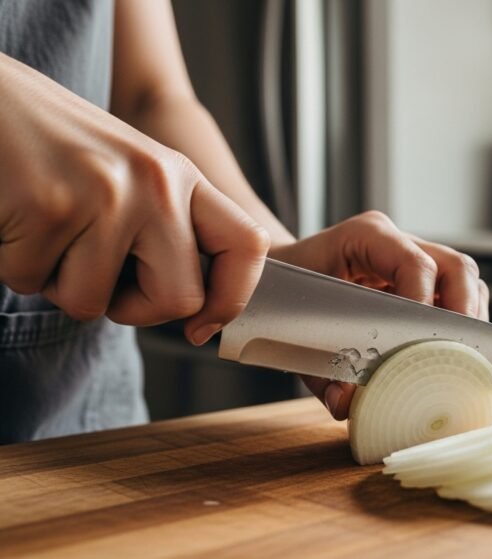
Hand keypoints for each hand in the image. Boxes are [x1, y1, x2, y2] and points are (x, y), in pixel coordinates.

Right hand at [0, 54, 269, 343]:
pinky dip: (13, 264)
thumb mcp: (129, 173)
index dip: (232, 299)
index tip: (200, 328)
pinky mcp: (47, 210)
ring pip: (92, 304)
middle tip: (95, 276)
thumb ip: (165, 226)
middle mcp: (156, 183)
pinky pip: (31, 282)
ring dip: (57, 283)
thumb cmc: (52, 145)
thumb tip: (195, 309)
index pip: (247, 246)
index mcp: (181, 176)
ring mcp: (105, 195)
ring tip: (43, 227)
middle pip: (179, 299)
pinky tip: (13, 217)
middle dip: (132, 309)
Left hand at [269, 210, 488, 419]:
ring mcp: (415, 257)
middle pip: (456, 267)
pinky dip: (463, 324)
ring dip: (470, 320)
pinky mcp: (425, 281)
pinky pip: (459, 295)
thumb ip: (321, 372)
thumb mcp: (295, 332)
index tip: (424, 345)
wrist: (279, 281)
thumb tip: (349, 402)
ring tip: (462, 357)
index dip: (426, 304)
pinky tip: (454, 352)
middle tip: (461, 354)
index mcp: (365, 237)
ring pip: (466, 280)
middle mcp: (397, 243)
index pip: (415, 264)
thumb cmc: (287, 298)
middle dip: (465, 312)